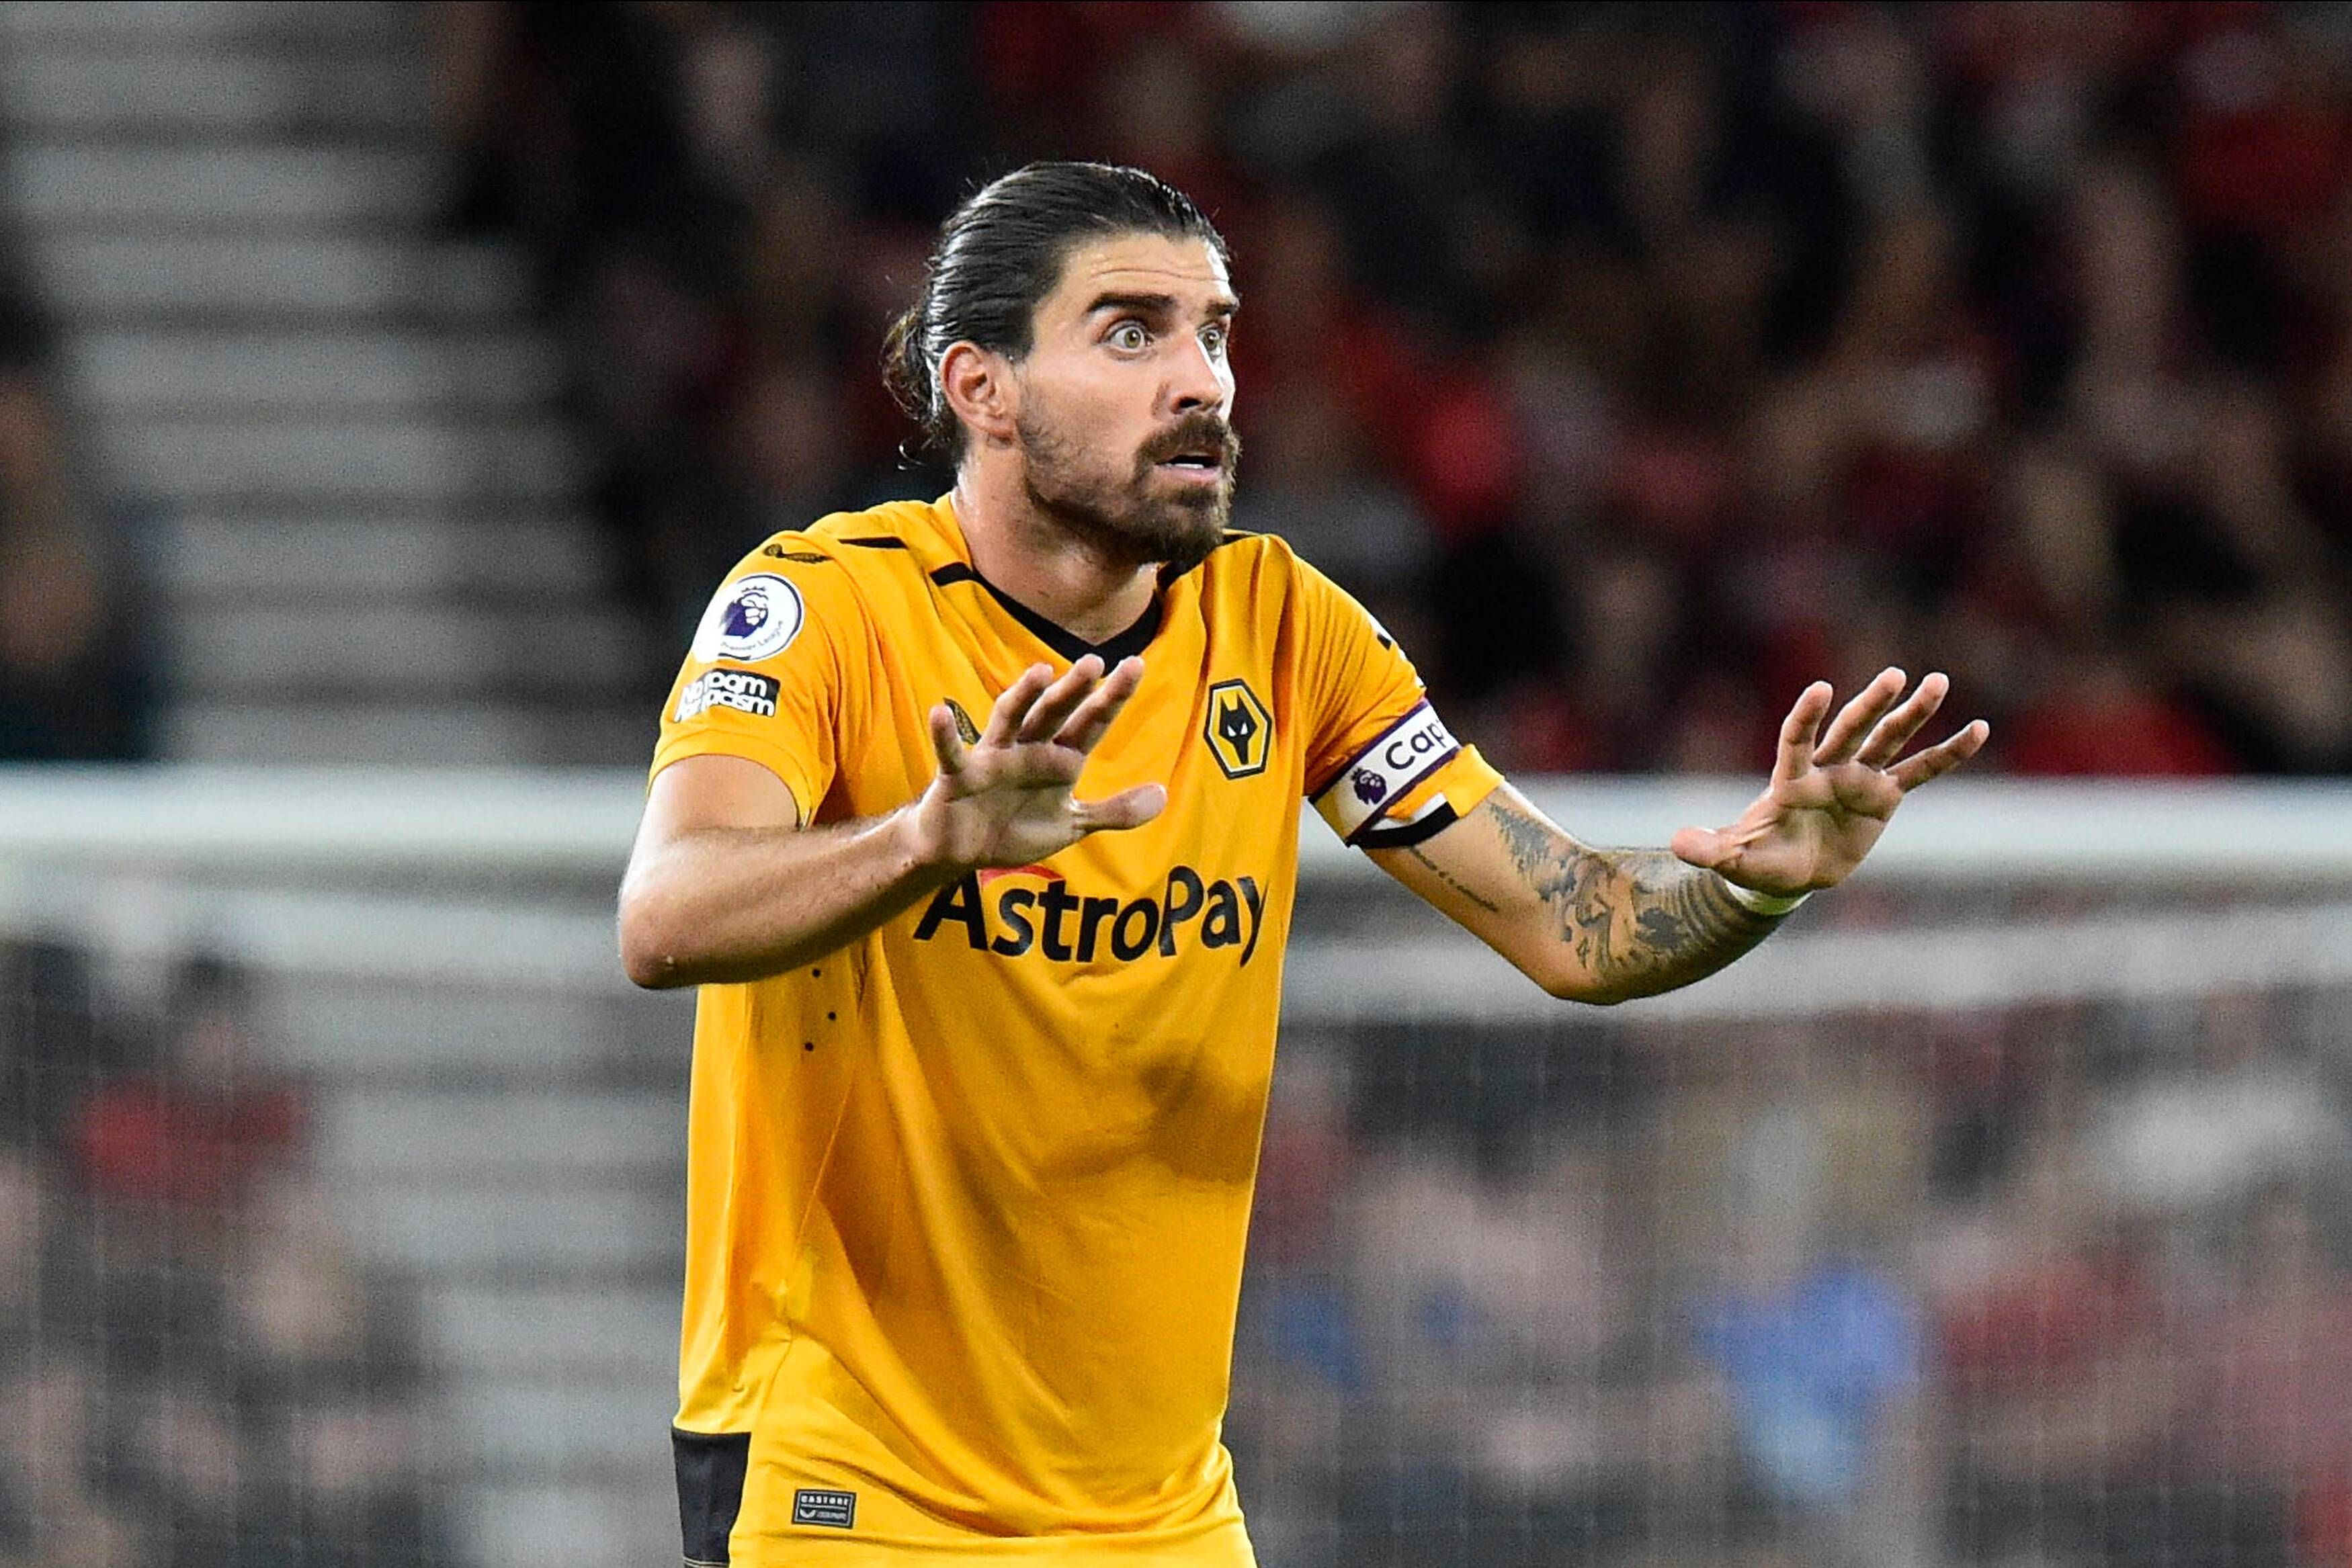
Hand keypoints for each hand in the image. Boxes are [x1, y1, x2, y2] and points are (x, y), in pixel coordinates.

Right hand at [906, 655, 1166, 872]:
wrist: (961, 851)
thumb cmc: (1014, 828)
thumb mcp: (1072, 824)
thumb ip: (1115, 811)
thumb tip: (1163, 795)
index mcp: (1059, 759)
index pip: (1091, 723)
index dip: (1112, 697)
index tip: (1136, 665)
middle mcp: (1028, 749)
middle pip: (1054, 713)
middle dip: (1073, 690)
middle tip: (1094, 662)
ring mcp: (992, 759)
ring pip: (1009, 720)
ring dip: (1023, 696)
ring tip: (1040, 673)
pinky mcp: (958, 776)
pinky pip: (952, 753)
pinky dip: (945, 734)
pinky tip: (940, 712)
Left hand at [1669, 669, 1987, 896]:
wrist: (1787, 870)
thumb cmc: (1759, 859)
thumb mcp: (1734, 859)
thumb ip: (1710, 849)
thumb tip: (1677, 844)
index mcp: (1791, 780)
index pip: (1797, 740)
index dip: (1805, 717)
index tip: (1819, 689)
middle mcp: (1827, 770)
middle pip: (1850, 730)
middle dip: (1870, 706)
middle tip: (1893, 676)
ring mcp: (1858, 779)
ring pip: (1888, 740)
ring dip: (1912, 713)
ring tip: (1938, 682)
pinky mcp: (1883, 797)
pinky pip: (1920, 772)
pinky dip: (1948, 753)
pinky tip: (1977, 730)